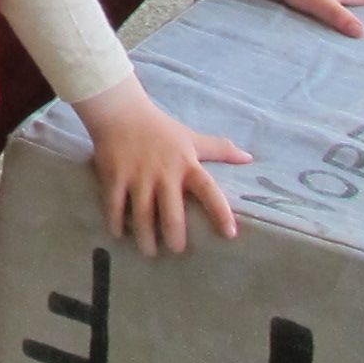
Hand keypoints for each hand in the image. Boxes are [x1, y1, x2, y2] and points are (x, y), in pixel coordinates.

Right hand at [78, 77, 246, 256]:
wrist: (119, 110)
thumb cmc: (160, 128)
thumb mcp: (191, 137)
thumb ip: (219, 149)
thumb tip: (249, 158)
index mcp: (186, 165)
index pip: (208, 190)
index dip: (220, 212)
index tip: (230, 234)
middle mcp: (163, 173)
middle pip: (172, 214)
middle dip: (174, 237)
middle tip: (176, 250)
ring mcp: (137, 176)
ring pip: (143, 215)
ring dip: (146, 237)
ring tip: (149, 252)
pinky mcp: (114, 176)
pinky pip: (115, 205)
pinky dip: (116, 223)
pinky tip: (119, 234)